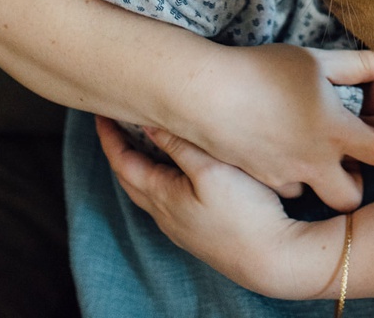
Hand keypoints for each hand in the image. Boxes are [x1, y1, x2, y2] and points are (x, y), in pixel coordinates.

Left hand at [97, 116, 348, 297]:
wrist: (271, 258)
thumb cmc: (245, 212)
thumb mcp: (212, 171)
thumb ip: (180, 147)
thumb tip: (150, 127)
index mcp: (162, 196)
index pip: (123, 162)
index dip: (110, 137)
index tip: (102, 114)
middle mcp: (165, 214)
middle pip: (130, 178)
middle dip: (119, 150)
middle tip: (116, 125)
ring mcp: (181, 226)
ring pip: (148, 191)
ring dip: (138, 165)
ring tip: (142, 142)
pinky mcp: (197, 231)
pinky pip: (166, 201)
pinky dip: (160, 179)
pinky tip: (176, 172)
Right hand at [172, 44, 373, 210]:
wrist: (205, 96)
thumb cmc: (263, 71)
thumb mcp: (315, 61)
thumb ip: (357, 65)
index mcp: (335, 130)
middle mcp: (314, 161)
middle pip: (349, 197)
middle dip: (356, 186)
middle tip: (350, 163)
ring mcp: (284, 174)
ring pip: (312, 191)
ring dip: (318, 177)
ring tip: (308, 148)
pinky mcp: (259, 177)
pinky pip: (282, 184)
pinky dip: (287, 172)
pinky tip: (277, 147)